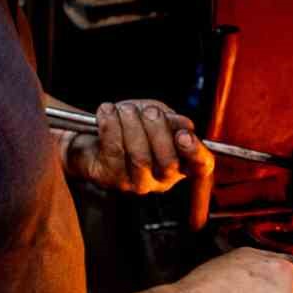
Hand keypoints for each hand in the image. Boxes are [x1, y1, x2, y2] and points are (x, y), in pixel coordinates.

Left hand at [66, 100, 214, 193]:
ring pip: (140, 158)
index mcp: (181, 162)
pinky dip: (110, 125)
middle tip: (148, 112)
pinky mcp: (110, 179)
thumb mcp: (156, 116)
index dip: (196, 152)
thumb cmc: (129, 125)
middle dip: (157, 130)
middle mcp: (161, 179)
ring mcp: (136, 183)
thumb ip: (172, 121)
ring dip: (132, 125)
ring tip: (124, 109)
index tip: (184, 135)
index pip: (201, 166)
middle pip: (168, 163)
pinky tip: (106, 112)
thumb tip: (185, 125)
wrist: (91, 134)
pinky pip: (114, 151)